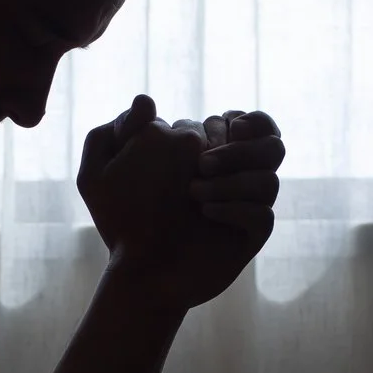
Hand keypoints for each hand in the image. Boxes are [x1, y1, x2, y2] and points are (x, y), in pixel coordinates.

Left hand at [77, 95, 284, 310]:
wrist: (137, 272)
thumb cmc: (121, 222)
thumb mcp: (100, 174)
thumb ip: (118, 131)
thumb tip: (146, 100)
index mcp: (210, 154)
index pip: (248, 123)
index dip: (239, 123)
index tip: (212, 133)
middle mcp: (234, 179)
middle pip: (271, 146)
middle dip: (236, 150)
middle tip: (199, 164)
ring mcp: (245, 208)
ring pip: (269, 180)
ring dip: (233, 180)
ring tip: (193, 193)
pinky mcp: (249, 238)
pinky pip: (264, 216)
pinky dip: (237, 209)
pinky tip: (205, 213)